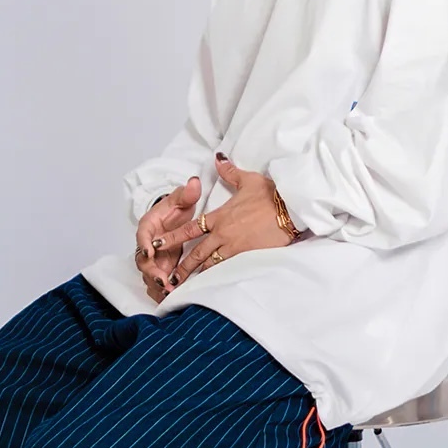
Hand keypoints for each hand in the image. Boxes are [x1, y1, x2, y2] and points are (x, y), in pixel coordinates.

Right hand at [133, 176, 202, 302]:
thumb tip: (194, 183)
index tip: (150, 251)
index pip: (143, 235)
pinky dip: (162, 292)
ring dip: (157, 285)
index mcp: (149, 226)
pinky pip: (158, 283)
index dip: (144, 244)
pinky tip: (172, 299)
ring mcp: (153, 259)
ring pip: (149, 275)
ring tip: (169, 294)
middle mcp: (147, 245)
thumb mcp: (181, 200)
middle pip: (143, 261)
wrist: (175, 219)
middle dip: (152, 272)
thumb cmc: (175, 210)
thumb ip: (186, 194)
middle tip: (163, 280)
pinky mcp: (160, 269)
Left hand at [167, 152, 296, 287]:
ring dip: (196, 275)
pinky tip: (209, 288)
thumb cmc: (270, 194)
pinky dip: (216, 278)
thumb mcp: (248, 180)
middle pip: (196, 252)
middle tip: (168, 277)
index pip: (190, 228)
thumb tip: (218, 159)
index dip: (173, 236)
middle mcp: (222, 233)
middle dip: (181, 266)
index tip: (158, 243)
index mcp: (219, 216)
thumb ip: (230, 172)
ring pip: (210, 264)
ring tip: (185, 286)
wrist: (289, 207)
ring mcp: (234, 246)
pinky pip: (227, 269)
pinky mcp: (247, 256)